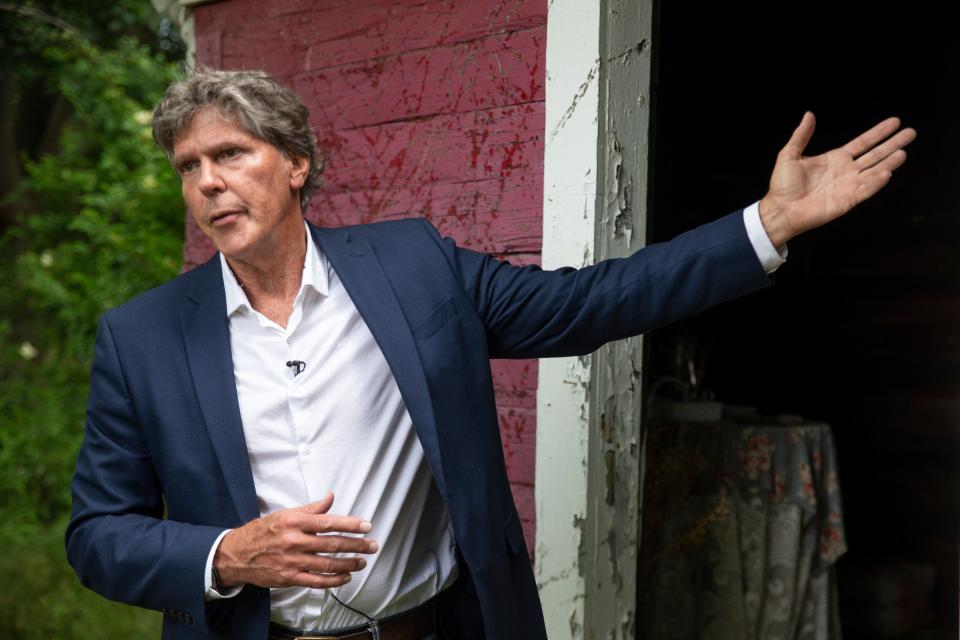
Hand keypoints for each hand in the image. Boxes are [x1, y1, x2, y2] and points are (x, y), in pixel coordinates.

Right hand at [213, 492, 377, 588]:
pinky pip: (316, 581)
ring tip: (362, 562)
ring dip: (349, 564)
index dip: (350, 524)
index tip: (367, 526)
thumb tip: (331, 497)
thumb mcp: (285, 514)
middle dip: (356, 545)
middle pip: (332, 544)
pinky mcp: (289, 578)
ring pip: (327, 564)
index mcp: (294, 522)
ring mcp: (292, 561)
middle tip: (372, 545)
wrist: (236, 554)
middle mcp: (294, 541)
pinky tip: (346, 577)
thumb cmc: (263, 531)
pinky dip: (334, 580)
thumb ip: (311, 508)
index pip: (328, 522)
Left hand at [759, 112, 916, 247]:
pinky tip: (887, 172)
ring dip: (889, 162)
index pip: (863, 143)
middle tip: (911, 133)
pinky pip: (865, 190)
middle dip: (892, 144)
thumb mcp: (789, 155)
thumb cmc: (782, 185)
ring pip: (874, 171)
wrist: (780, 209)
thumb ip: (801, 136)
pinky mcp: (846, 201)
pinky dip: (875, 182)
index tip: (895, 122)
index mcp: (835, 159)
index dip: (878, 133)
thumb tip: (809, 114)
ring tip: (903, 152)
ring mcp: (848, 186)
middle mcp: (846, 171)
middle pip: (875, 155)